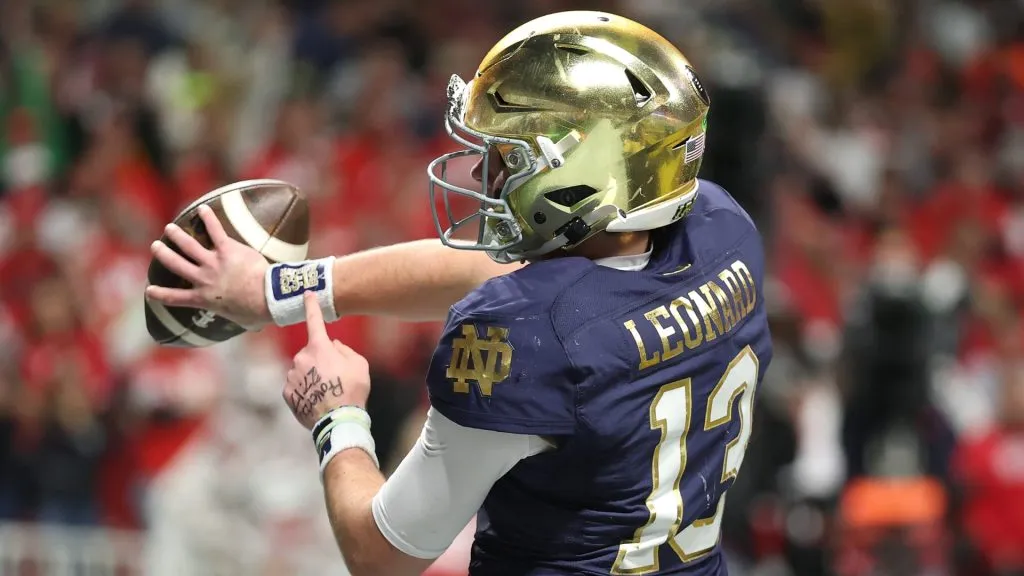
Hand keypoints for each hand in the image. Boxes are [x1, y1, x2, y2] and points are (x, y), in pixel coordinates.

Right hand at [144, 205, 270, 328]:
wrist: (267, 297)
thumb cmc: (256, 311)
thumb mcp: (241, 320)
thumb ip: (238, 317)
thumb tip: (252, 324)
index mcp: (203, 299)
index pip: (175, 298)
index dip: (160, 293)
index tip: (149, 289)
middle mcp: (203, 279)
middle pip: (176, 264)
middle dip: (164, 254)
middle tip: (156, 246)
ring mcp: (213, 263)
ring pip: (189, 246)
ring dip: (178, 236)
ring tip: (170, 228)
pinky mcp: (227, 250)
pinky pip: (215, 231)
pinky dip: (208, 218)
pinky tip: (202, 208)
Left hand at [284, 292, 369, 428]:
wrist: (338, 420)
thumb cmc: (352, 390)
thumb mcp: (359, 364)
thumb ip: (345, 350)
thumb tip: (333, 346)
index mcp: (319, 347)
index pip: (314, 320)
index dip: (311, 305)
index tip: (307, 293)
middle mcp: (301, 357)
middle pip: (311, 353)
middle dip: (320, 360)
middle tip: (335, 377)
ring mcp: (292, 376)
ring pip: (302, 370)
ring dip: (312, 377)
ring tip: (327, 392)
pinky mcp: (287, 393)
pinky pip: (297, 386)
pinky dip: (305, 391)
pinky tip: (317, 400)